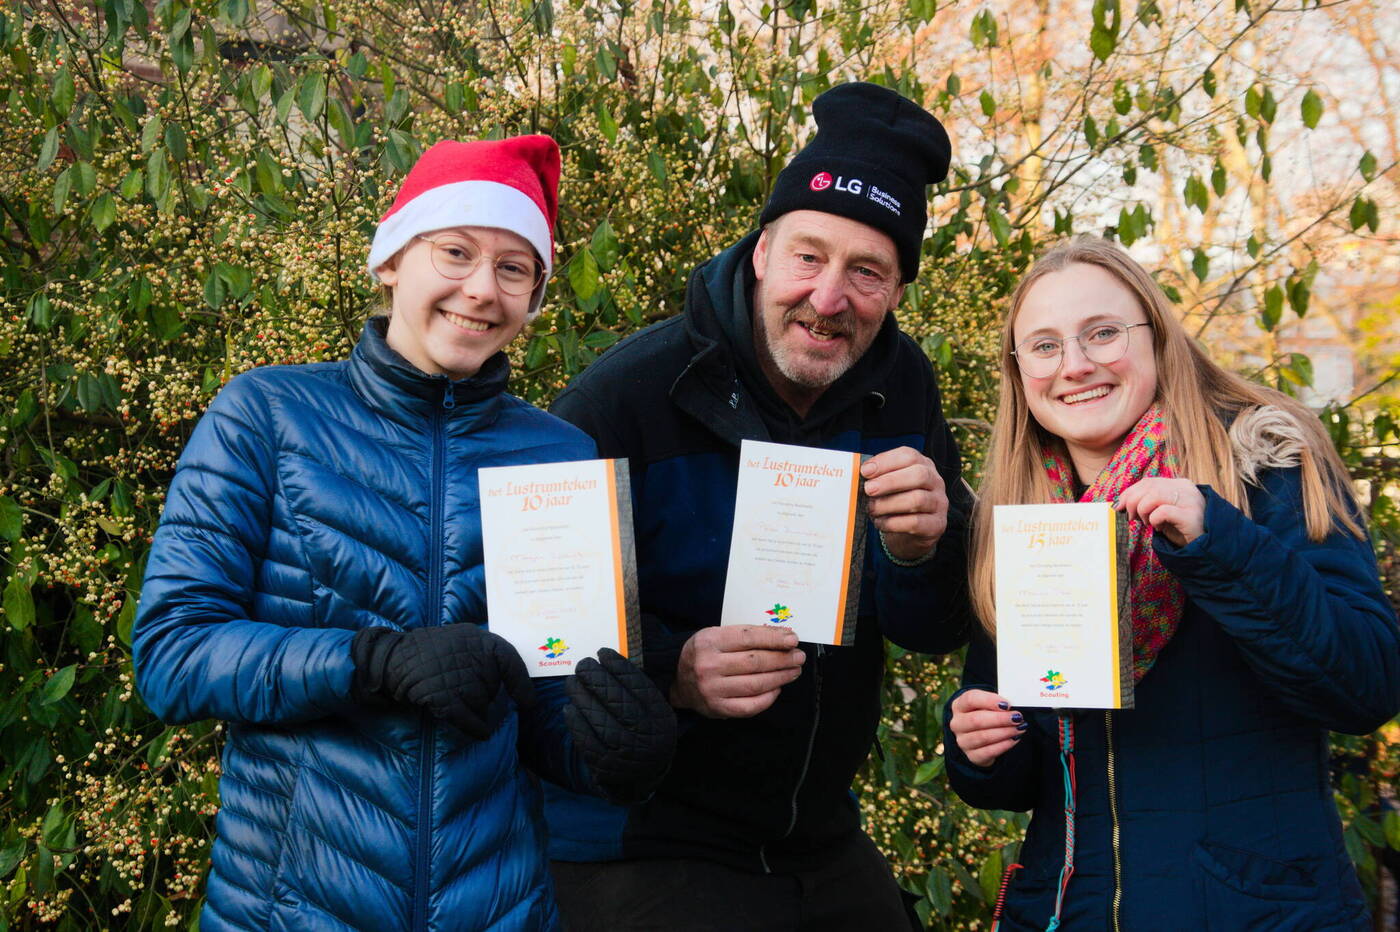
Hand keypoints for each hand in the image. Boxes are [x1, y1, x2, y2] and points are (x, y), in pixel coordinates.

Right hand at [351, 623, 534, 739]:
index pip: (509, 659)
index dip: (521, 682)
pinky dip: (476, 728)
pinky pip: (469, 720)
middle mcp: (473, 657)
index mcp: (479, 639)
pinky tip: (480, 733)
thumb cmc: (427, 651)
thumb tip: (506, 679)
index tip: (529, 702)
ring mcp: (459, 677)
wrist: (392, 658)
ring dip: (473, 709)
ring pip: (481, 705)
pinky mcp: (445, 697)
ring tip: (451, 697)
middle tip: (459, 687)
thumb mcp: (460, 639)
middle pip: (492, 688)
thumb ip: (481, 653)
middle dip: (483, 695)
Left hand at [566, 648, 676, 802]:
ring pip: (600, 720)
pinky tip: (569, 708)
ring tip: (571, 683)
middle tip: (582, 665)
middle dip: (596, 679)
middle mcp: (647, 735)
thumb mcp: (651, 710)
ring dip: (582, 698)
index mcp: (660, 716)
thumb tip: (608, 658)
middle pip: (618, 701)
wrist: (642, 775)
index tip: (602, 653)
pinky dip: (576, 722)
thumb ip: (635, 688)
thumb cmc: (643, 730)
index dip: (618, 666)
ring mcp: (627, 753)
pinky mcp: (607, 767)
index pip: (639, 686)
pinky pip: (587, 741)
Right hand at [670, 625, 804, 717]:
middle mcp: (709, 665)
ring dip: (781, 677)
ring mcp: (713, 689)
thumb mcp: (716, 636)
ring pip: (756, 684)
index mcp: (709, 641)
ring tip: (794, 671)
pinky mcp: (718, 708)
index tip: (793, 639)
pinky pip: (751, 705)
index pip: (748, 637)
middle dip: (782, 659)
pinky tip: (777, 688)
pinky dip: (768, 697)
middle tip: (798, 657)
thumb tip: (783, 637)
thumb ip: (745, 636)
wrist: (678, 681)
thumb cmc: (705, 654)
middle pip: (755, 662)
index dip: (773, 638)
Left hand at [861, 446, 947, 561]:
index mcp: (923, 465)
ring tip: (872, 509)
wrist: (911, 533)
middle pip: (918, 475)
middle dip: (890, 482)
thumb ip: (878, 477)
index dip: (886, 461)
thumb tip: (858, 474)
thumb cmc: (896, 502)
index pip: (909, 456)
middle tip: (868, 490)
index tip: (865, 471)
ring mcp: (939, 503)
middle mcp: (935, 481)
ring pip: (917, 500)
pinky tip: (880, 523)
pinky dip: (893, 523)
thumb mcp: (889, 486)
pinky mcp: (937, 525)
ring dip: (888, 504)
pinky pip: (915, 522)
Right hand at [948, 689, 1026, 767]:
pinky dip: (1004, 745)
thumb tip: (1012, 708)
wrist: (979, 735)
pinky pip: (988, 751)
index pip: (970, 699)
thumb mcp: (987, 704)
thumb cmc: (985, 715)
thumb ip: (996, 703)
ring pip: (983, 737)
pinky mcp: (971, 755)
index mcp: (959, 705)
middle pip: (976, 720)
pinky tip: (1014, 739)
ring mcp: (962, 741)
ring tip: (1018, 728)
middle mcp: (957, 723)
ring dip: (1004, 732)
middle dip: (1000, 719)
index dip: (989, 701)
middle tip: (1017, 718)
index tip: (1007, 704)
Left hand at [1115, 477, 1204, 547]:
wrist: (1205, 545)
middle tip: (1130, 517)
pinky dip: (1154, 520)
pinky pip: (1162, 511)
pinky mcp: (1190, 515)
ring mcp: (1190, 501)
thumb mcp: (1163, 511)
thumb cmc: (1181, 528)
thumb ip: (1148, 502)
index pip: (1148, 482)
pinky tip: (1160, 528)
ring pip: (1154, 495)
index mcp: (1179, 484)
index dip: (1130, 492)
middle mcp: (1186, 489)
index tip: (1119, 505)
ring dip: (1142, 510)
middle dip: (1132, 502)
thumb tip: (1121, 503)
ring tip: (1146, 523)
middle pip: (1149, 487)